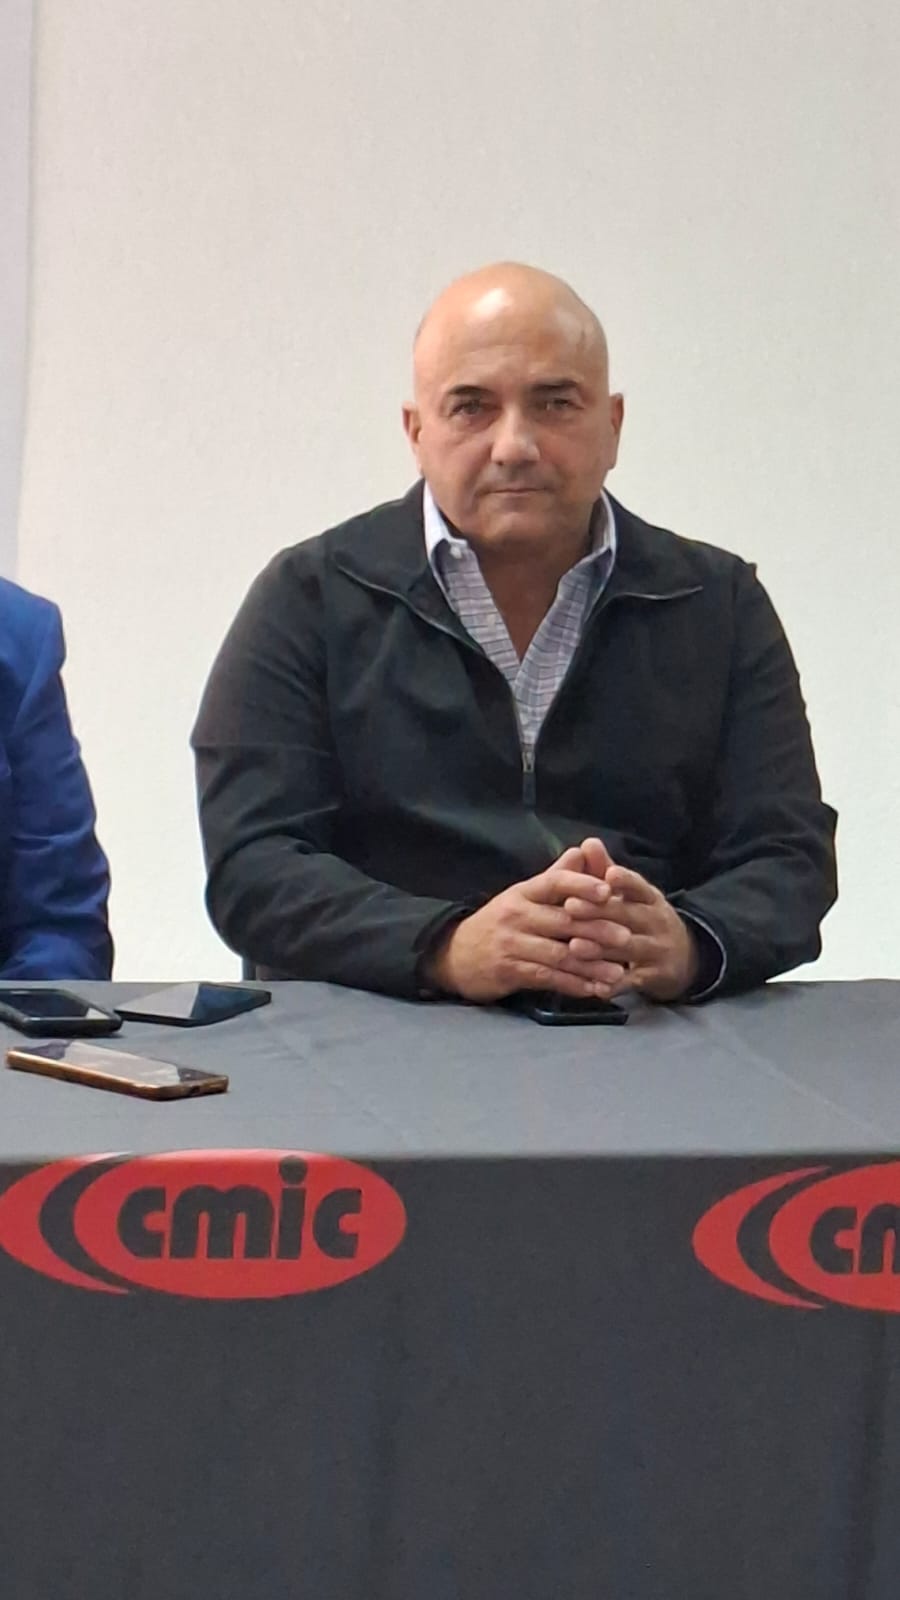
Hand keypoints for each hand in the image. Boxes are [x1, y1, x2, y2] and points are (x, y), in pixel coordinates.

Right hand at [425, 847, 628, 1002]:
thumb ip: (558, 876)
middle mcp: (516, 914)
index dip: (582, 885)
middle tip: (626, 937)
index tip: (608, 891)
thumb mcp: (524, 896)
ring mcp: (511, 944)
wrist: (455, 953)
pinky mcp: (508, 971)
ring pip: (558, 954)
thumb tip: (585, 849)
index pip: (555, 882)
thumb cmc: (501, 922)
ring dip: (590, 965)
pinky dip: (573, 985)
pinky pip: (546, 978)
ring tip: (619, 972)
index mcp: (524, 892)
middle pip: (562, 921)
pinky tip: (594, 990)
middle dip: (597, 930)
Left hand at [564, 841, 699, 1001]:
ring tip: (575, 946)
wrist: (685, 959)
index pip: (639, 886)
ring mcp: (657, 950)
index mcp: (650, 898)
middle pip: (629, 916)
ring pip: (628, 949)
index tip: (609, 874)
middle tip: (570, 907)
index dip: (625, 881)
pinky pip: (632, 982)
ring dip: (601, 948)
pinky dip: (614, 985)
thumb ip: (607, 870)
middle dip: (600, 912)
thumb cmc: (644, 919)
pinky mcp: (653, 977)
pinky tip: (595, 987)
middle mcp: (656, 922)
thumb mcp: (632, 896)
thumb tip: (588, 842)